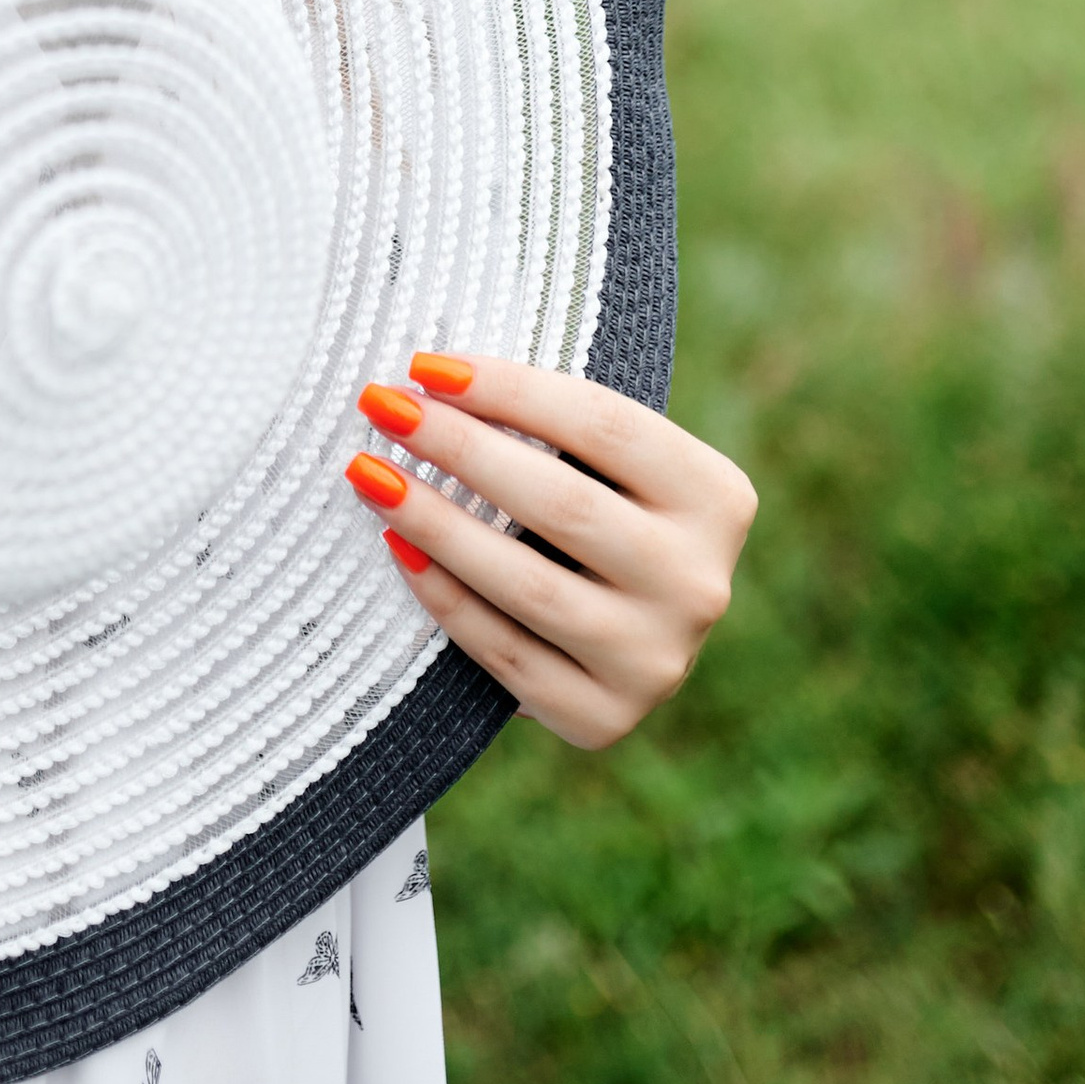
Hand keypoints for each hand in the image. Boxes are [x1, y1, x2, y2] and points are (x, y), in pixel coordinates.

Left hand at [343, 352, 756, 750]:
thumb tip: (434, 375)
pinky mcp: (604, 719)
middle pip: (561, 502)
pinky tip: (397, 548)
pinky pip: (507, 654)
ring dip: (435, 521)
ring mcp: (656, 660)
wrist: (628, 638)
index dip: (508, 389)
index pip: (603, 425)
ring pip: (528, 583)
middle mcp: (698, 582)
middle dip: (458, 446)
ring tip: (368, 474)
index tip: (424, 365)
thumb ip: (557, 426)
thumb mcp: (611, 466)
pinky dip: (445, 598)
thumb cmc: (598, 513)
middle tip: (380, 405)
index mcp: (716, 497)